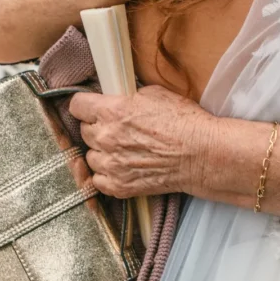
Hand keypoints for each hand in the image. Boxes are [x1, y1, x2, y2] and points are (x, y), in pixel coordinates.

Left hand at [70, 85, 210, 198]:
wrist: (202, 155)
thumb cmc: (185, 123)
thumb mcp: (155, 94)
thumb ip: (127, 97)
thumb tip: (117, 98)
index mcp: (112, 111)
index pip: (77, 106)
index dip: (85, 105)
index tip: (91, 108)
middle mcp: (106, 138)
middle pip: (84, 130)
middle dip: (97, 127)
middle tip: (117, 128)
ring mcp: (111, 164)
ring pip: (90, 156)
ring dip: (102, 152)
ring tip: (123, 150)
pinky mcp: (118, 186)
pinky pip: (98, 180)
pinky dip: (107, 174)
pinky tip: (122, 167)